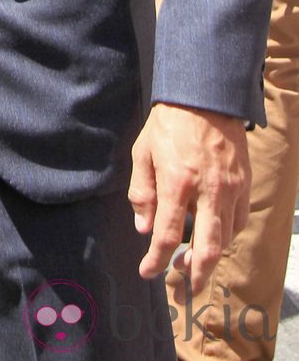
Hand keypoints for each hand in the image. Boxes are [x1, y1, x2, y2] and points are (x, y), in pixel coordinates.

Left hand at [128, 102, 248, 295]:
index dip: (156, 260)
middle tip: (185, 290)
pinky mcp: (244, 183)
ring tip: (193, 263)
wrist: (205, 96)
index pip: (166, 234)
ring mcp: (230, 188)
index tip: (148, 272)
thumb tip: (144, 227)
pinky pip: (239, 220)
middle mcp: (207, 191)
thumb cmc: (169, 123)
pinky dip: (227, 234)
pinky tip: (213, 235)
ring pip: (226, 238)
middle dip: (195, 275)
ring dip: (211, 257)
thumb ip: (142, 192)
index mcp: (177, 182)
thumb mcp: (143, 152)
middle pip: (207, 249)